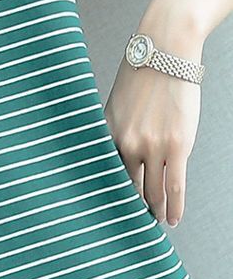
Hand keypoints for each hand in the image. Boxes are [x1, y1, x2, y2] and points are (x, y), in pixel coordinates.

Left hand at [103, 55, 200, 226]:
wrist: (164, 51)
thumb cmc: (141, 75)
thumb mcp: (115, 104)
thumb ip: (113, 131)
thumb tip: (113, 155)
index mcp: (105, 134)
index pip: (103, 177)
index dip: (105, 199)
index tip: (104, 216)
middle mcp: (124, 144)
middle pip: (126, 189)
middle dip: (127, 210)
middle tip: (129, 227)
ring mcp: (151, 147)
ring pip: (152, 192)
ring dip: (154, 211)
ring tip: (155, 223)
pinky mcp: (177, 146)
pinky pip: (175, 186)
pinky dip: (175, 207)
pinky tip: (173, 219)